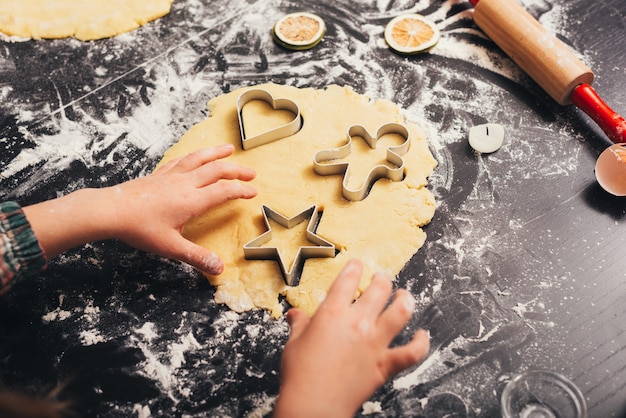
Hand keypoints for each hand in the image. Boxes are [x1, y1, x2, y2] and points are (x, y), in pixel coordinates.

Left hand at [24, 144, 256, 273]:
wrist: (110, 210)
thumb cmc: (140, 229)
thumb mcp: (171, 247)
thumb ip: (196, 257)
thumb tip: (219, 269)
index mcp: (192, 201)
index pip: (224, 191)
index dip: (241, 190)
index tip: (253, 192)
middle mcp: (185, 184)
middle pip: (216, 170)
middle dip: (236, 171)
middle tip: (251, 173)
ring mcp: (171, 176)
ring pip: (199, 159)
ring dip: (217, 153)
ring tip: (229, 149)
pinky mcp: (159, 174)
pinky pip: (181, 160)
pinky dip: (193, 155)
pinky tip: (195, 155)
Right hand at [273, 259, 429, 417]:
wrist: (314, 405)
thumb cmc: (300, 375)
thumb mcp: (294, 344)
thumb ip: (298, 324)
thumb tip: (294, 314)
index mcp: (332, 314)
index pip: (347, 280)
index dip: (355, 267)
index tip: (357, 265)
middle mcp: (357, 323)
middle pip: (379, 289)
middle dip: (381, 279)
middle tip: (381, 278)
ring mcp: (374, 343)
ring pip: (401, 312)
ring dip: (405, 299)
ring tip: (404, 295)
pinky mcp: (385, 365)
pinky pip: (412, 351)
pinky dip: (421, 342)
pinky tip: (422, 335)